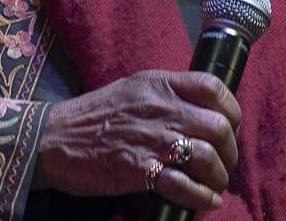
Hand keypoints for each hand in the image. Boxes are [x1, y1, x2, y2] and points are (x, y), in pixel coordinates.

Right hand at [31, 70, 241, 210]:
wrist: (53, 138)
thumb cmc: (93, 115)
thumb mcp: (133, 89)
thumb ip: (167, 94)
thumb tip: (202, 109)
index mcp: (159, 84)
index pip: (213, 87)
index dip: (232, 110)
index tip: (231, 127)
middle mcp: (160, 109)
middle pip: (217, 126)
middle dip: (230, 150)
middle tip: (225, 164)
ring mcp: (150, 140)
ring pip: (206, 157)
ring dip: (218, 176)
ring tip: (215, 185)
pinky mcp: (139, 170)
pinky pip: (184, 186)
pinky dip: (202, 197)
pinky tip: (206, 201)